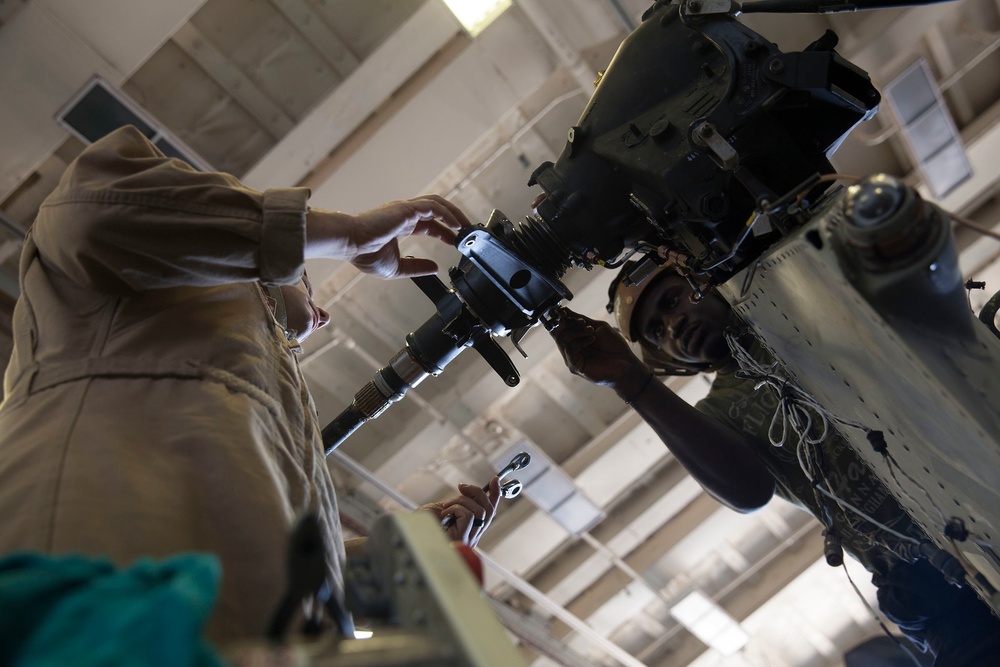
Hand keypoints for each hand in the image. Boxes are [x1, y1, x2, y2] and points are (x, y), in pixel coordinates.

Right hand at [307, 195, 470, 278]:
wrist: (350, 244)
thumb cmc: (364, 254)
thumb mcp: (397, 267)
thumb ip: (416, 267)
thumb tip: (435, 268)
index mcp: (401, 225)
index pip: (430, 224)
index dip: (445, 231)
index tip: (456, 241)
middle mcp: (405, 214)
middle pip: (437, 211)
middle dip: (454, 220)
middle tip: (467, 233)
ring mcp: (406, 209)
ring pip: (437, 204)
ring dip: (454, 213)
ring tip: (466, 226)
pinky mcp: (407, 208)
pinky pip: (433, 207)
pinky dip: (447, 213)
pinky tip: (456, 225)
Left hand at [420, 477, 499, 547]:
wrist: (411, 533)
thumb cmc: (424, 524)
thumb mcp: (446, 508)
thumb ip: (462, 504)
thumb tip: (473, 491)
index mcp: (470, 530)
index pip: (489, 513)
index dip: (495, 495)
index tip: (495, 479)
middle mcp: (472, 536)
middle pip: (489, 511)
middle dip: (477, 493)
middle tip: (462, 486)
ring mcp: (469, 539)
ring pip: (480, 511)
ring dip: (460, 501)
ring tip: (445, 507)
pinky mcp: (463, 538)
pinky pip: (469, 514)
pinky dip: (455, 508)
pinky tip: (444, 515)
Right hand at [549, 307, 651, 398]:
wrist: (626, 364)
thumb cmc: (614, 347)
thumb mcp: (597, 327)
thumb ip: (580, 320)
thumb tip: (564, 310)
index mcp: (575, 340)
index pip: (559, 327)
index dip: (560, 318)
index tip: (563, 311)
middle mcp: (570, 350)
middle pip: (558, 333)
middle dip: (569, 324)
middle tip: (583, 323)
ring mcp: (572, 359)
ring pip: (563, 340)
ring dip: (577, 331)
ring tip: (591, 331)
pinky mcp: (575, 367)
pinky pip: (570, 350)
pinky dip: (580, 342)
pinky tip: (592, 339)